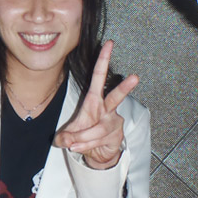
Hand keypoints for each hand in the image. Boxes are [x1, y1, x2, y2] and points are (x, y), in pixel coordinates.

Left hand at [54, 40, 138, 169]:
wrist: (98, 153)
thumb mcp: (69, 134)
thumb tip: (63, 140)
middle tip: (134, 78)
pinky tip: (81, 147)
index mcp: (94, 100)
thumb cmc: (84, 135)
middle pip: (116, 97)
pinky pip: (99, 140)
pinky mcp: (118, 136)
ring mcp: (114, 122)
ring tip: (73, 144)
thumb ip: (65, 136)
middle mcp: (107, 109)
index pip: (99, 77)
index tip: (109, 44)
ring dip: (83, 138)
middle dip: (124, 88)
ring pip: (98, 129)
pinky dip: (86, 145)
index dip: (103, 60)